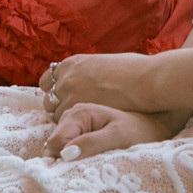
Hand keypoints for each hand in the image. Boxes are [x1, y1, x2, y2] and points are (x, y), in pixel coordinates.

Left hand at [42, 52, 159, 116]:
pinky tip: (82, 129)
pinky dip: (70, 127)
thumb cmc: (134, 71)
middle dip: (57, 106)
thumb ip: (90, 71)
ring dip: (63, 119)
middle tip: (71, 116)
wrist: (145, 81)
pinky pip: (64, 122)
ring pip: (53, 112)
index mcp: (73, 63)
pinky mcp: (76, 108)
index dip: (56, 91)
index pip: (48, 79)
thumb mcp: (105, 63)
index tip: (64, 99)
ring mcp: (70, 92)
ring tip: (78, 125)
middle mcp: (67, 76)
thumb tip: (90, 78)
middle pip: (48, 97)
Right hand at [43, 103, 184, 160]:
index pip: (56, 142)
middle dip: (63, 160)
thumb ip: (92, 143)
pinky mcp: (78, 131)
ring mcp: (74, 123)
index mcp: (79, 112)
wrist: (153, 125)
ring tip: (88, 165)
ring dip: (67, 160)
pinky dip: (72, 157)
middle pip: (54, 144)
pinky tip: (87, 161)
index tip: (76, 172)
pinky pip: (65, 148)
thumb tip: (65, 154)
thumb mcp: (118, 138)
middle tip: (84, 169)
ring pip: (58, 148)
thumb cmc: (138, 131)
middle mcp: (72, 115)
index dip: (62, 160)